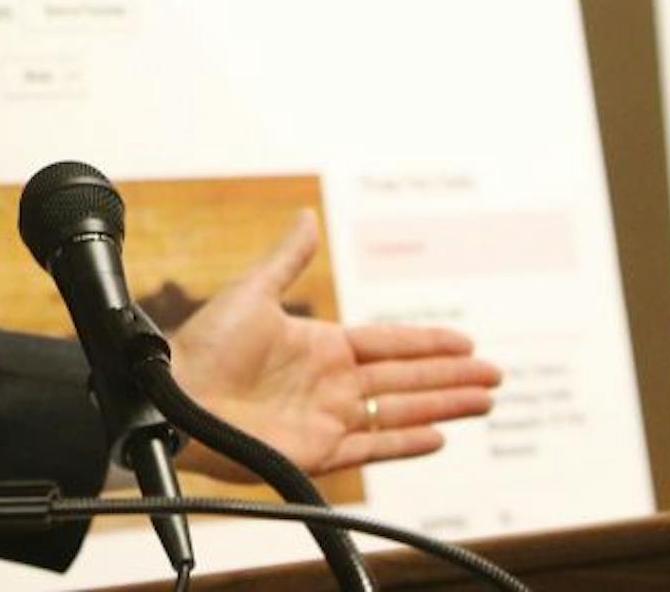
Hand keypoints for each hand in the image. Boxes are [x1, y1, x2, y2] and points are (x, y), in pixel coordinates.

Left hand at [166, 210, 499, 481]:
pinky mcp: (317, 452)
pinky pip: (371, 449)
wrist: (173, 397)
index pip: (389, 344)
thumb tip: (307, 216)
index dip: (429, 342)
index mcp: (321, 345)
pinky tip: (438, 436)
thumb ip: (288, 260)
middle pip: (406, 379)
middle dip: (452, 376)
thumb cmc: (203, 345)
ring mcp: (327, 419)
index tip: (466, 341)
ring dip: (443, 406)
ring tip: (484, 402)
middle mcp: (330, 383)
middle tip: (495, 375)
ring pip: (400, 413)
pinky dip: (406, 444)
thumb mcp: (253, 292)